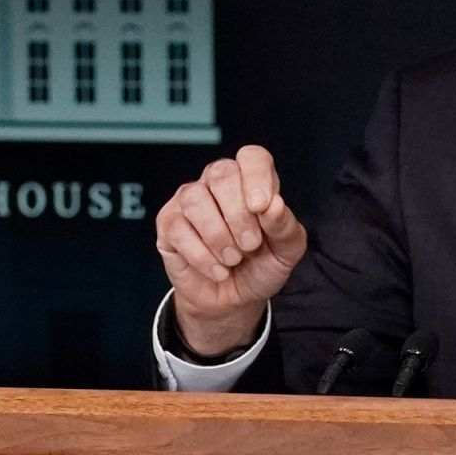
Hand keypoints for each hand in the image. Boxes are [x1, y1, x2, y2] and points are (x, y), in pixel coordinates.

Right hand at [155, 145, 306, 354]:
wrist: (236, 298)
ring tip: (233, 258)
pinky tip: (218, 270)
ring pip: (195, 200)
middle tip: (250, 245)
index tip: (262, 207)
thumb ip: (284, 225)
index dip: (257, 177)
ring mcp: (190, 199)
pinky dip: (202, 255)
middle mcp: (219, 182)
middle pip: (222, 174)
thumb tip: (273, 205)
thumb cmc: (263, 264)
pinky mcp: (168, 223)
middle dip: (239, 214)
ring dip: (218, 235)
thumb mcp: (287, 250)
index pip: (252, 157)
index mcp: (253, 180)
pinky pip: (178, 228)